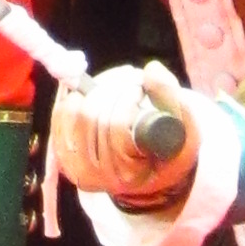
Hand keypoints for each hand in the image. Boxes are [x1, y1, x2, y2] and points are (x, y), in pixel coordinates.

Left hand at [49, 64, 197, 206]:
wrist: (149, 173)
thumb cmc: (170, 148)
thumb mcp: (184, 127)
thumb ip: (170, 96)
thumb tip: (151, 69)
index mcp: (130, 173)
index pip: (117, 127)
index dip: (127, 99)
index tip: (141, 88)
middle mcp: (98, 176)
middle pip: (92, 116)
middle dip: (113, 88)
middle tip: (131, 80)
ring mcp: (75, 166)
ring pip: (74, 112)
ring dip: (96, 89)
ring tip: (117, 86)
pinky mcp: (62, 153)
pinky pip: (60, 114)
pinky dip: (74, 94)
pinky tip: (93, 89)